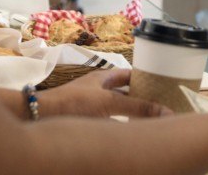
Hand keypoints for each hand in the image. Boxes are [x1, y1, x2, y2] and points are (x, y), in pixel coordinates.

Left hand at [36, 69, 169, 118]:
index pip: (130, 75)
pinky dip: (119, 125)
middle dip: (141, 98)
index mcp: (103, 77)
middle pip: (125, 92)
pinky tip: (127, 132)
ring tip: (149, 120)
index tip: (162, 85)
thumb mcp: (109, 103)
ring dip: (130, 113)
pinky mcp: (86, 119)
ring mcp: (91, 104)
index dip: (145, 78)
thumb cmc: (73, 102)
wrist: (42, 115)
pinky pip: (108, 121)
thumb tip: (165, 111)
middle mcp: (98, 89)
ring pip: (117, 108)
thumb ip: (137, 108)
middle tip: (160, 105)